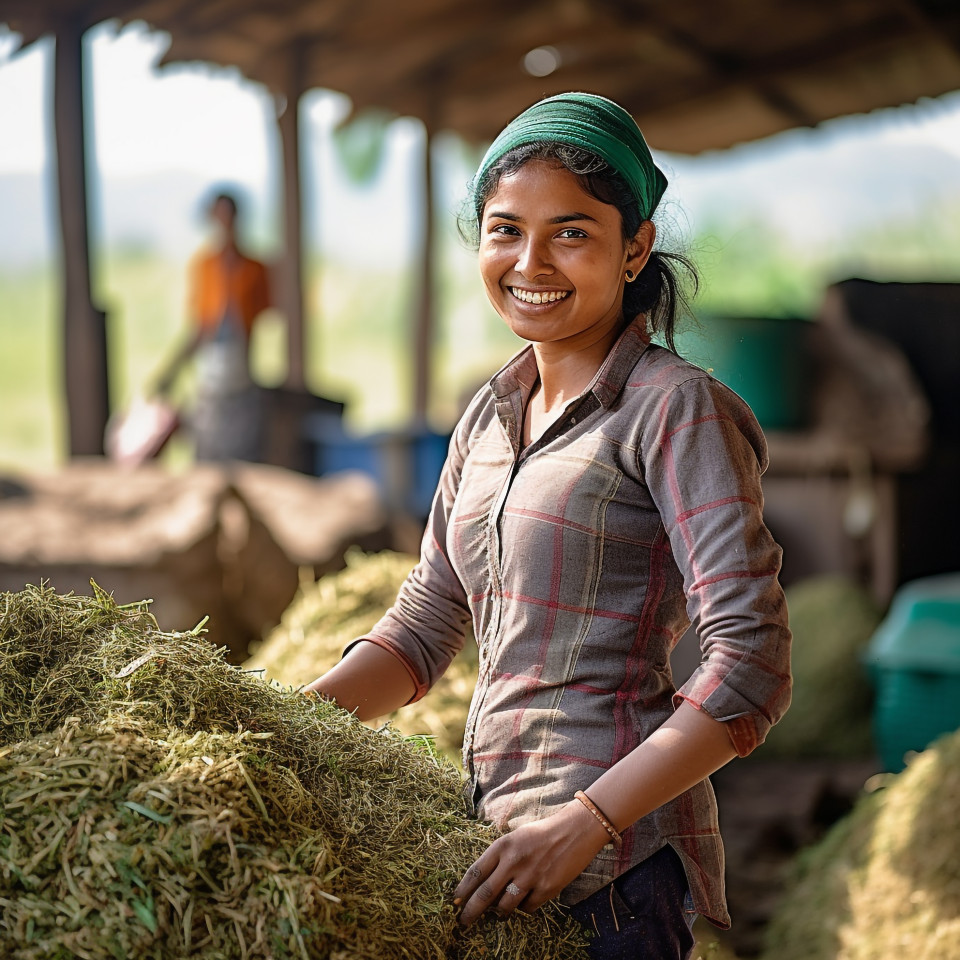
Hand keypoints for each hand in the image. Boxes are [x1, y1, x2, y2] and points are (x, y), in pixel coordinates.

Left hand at [453, 798, 610, 926]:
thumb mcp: (515, 837)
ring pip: (505, 906)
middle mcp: (514, 861)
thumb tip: (483, 883)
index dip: (463, 890)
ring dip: (499, 912)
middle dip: (471, 911)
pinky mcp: (547, 888)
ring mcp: (531, 876)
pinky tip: (525, 901)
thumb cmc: (542, 833)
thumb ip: (500, 857)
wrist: (575, 830)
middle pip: (485, 894)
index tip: (455, 901)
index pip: (476, 872)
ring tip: (498, 913)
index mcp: (503, 845)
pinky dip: (524, 908)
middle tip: (463, 921)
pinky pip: (528, 907)